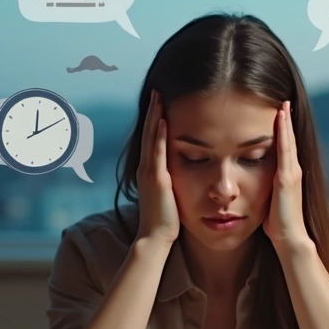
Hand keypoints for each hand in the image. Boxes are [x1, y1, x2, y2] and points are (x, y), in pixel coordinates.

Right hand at [135, 90, 179, 246]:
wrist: (156, 238)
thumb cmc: (166, 219)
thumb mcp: (169, 193)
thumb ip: (172, 179)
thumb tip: (182, 170)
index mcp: (150, 170)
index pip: (152, 139)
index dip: (155, 119)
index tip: (160, 101)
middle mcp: (146, 168)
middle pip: (148, 132)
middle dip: (153, 111)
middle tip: (158, 90)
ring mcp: (150, 173)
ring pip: (150, 138)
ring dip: (154, 116)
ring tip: (159, 96)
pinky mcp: (157, 179)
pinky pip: (157, 152)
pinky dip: (158, 135)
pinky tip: (162, 120)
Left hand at [264, 101, 311, 251]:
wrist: (289, 237)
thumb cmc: (278, 223)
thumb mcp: (269, 199)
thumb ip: (265, 188)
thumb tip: (251, 183)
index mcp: (288, 175)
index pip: (285, 148)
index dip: (283, 131)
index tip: (280, 114)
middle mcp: (293, 171)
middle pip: (289, 140)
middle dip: (286, 121)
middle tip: (284, 102)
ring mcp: (292, 173)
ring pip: (288, 142)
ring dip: (286, 123)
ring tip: (283, 105)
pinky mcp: (287, 178)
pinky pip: (285, 151)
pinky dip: (283, 134)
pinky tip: (280, 121)